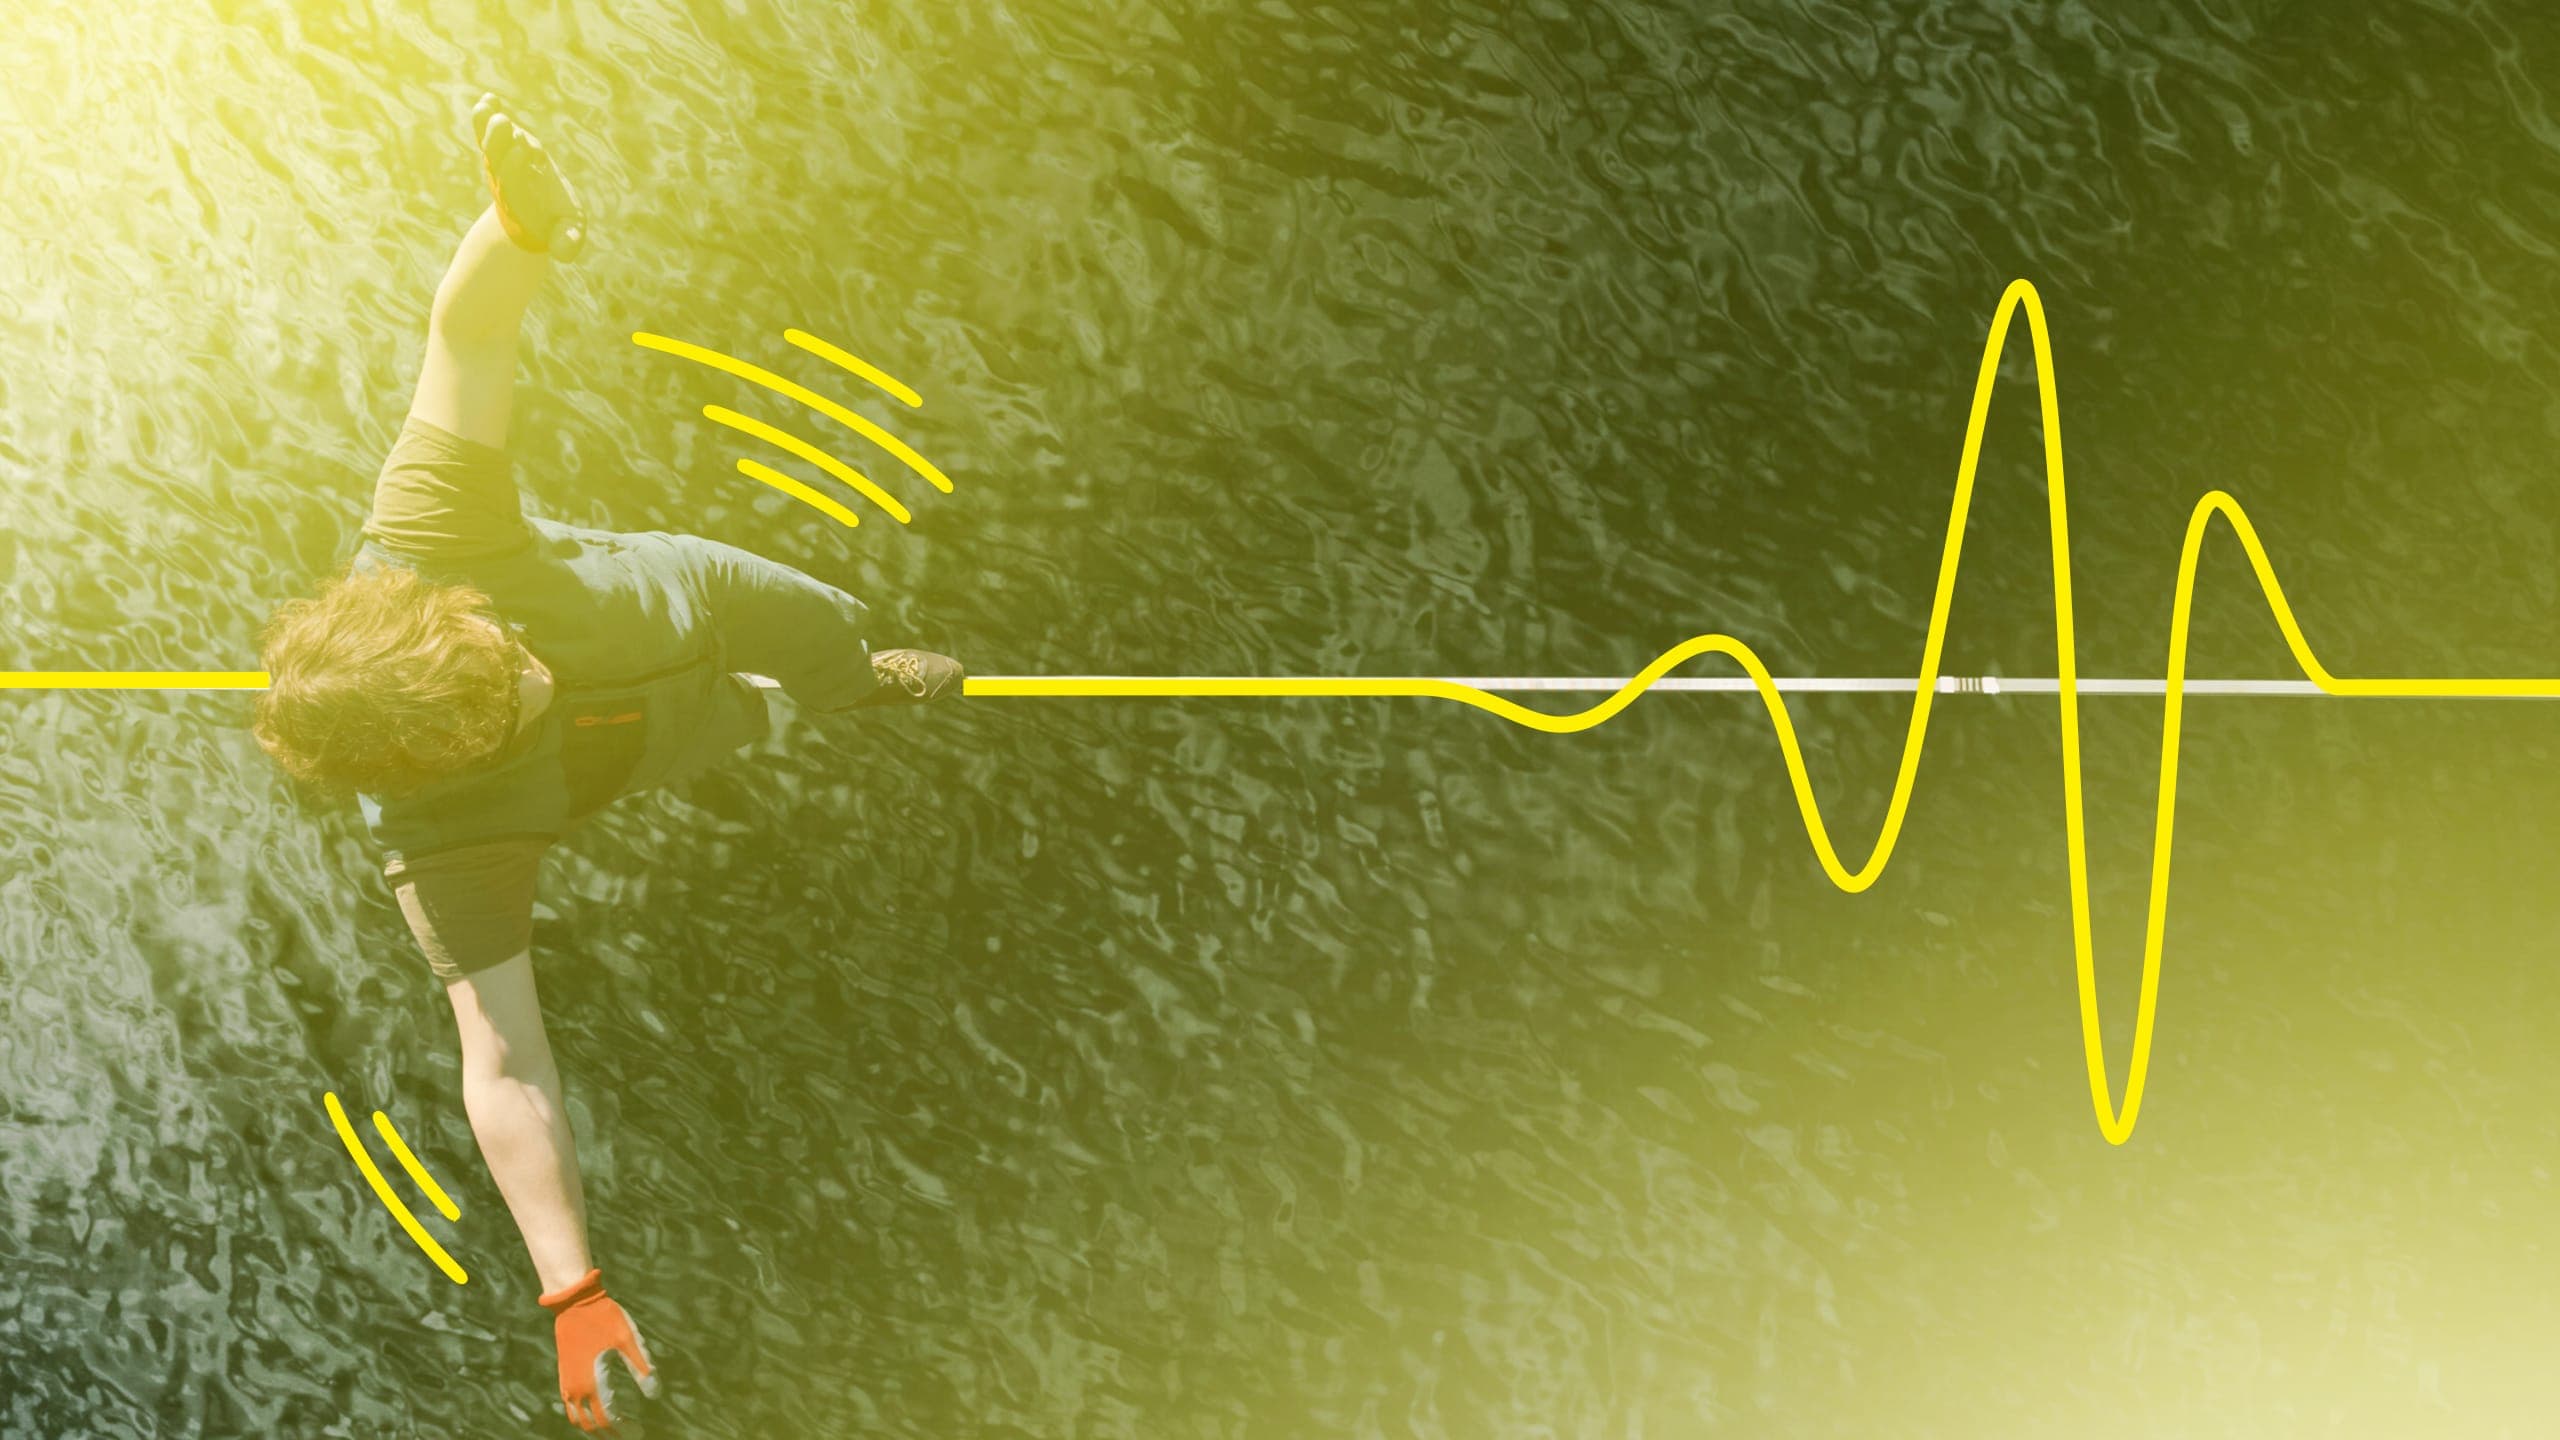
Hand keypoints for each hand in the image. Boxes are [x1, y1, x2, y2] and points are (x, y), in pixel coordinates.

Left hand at [473, 93, 587, 260]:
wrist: (527, 217)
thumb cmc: (554, 221)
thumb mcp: (568, 232)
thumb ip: (568, 240)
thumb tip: (565, 252)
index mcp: (523, 195)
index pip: (514, 180)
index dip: (515, 164)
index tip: (524, 147)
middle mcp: (507, 176)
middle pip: (497, 157)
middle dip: (499, 140)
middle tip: (503, 123)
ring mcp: (499, 160)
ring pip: (489, 143)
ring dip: (488, 127)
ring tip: (491, 109)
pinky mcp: (497, 148)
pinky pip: (485, 131)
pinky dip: (484, 115)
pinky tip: (488, 98)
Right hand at [539, 1268, 657, 1430]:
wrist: (574, 1302)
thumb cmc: (605, 1318)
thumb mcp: (629, 1340)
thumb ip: (642, 1369)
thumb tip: (656, 1394)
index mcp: (594, 1382)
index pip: (610, 1417)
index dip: (625, 1428)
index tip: (639, 1432)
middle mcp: (576, 1388)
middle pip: (592, 1424)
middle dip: (612, 1433)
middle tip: (631, 1434)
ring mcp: (567, 1383)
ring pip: (578, 1419)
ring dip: (596, 1429)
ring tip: (615, 1429)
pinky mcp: (564, 1376)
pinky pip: (571, 1407)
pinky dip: (584, 1417)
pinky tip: (598, 1411)